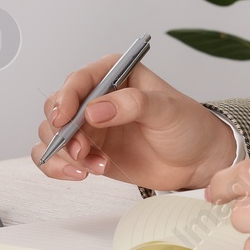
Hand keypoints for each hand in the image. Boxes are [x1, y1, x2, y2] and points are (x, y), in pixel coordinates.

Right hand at [31, 55, 236, 191]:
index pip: (79, 80)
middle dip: (61, 131)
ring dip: (63, 153)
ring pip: (52, 135)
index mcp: (115, 75)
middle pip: (57, 108)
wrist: (197, 160)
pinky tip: (82, 174)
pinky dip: (59, 167)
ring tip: (93, 165)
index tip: (65, 119)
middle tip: (80, 149)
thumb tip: (95, 110)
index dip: (66, 98)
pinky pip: (55, 157)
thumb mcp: (167, 109)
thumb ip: (133, 104)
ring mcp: (90, 126)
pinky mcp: (88, 151)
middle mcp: (97, 99)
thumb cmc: (187, 126)